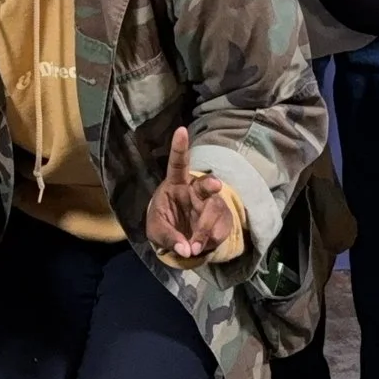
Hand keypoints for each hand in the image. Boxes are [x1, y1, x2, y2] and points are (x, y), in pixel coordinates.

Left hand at [144, 126, 237, 261]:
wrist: (182, 240)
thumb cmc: (165, 224)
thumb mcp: (157, 231)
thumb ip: (168, 238)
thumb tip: (186, 249)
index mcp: (175, 185)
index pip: (178, 164)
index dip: (180, 147)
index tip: (181, 130)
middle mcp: (196, 191)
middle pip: (206, 184)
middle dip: (210, 184)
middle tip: (215, 185)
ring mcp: (211, 205)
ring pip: (214, 212)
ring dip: (204, 231)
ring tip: (194, 248)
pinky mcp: (222, 220)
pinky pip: (219, 231)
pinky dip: (208, 243)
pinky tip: (199, 247)